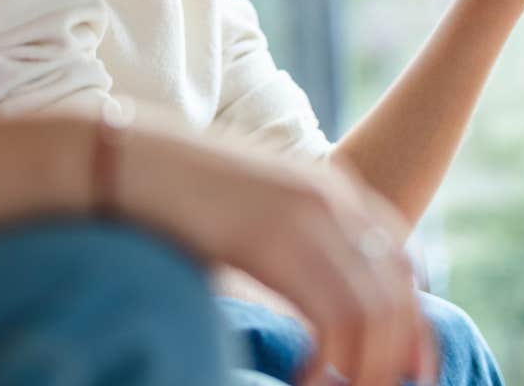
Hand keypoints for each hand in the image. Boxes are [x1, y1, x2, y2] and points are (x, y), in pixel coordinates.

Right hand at [116, 128, 438, 385]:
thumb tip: (322, 322)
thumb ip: (292, 255)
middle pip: (397, 295)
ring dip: (362, 370)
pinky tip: (301, 383)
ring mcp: (304, 213)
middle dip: (391, 360)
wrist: (114, 160)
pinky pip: (333, 318)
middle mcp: (330, 197)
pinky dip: (328, 365)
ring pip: (373, 313)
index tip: (396, 376)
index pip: (403, 268)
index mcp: (331, 189)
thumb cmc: (171, 203)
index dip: (409, 330)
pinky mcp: (271, 237)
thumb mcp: (250, 222)